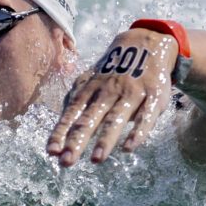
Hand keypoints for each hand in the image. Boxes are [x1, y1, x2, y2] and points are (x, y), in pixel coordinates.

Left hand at [47, 28, 178, 166]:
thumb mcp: (90, 82)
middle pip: (90, 119)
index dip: (61, 132)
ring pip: (116, 119)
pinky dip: (138, 131)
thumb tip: (58, 132)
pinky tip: (130, 147)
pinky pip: (146, 116)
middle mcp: (108, 91)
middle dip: (77, 141)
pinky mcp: (154, 96)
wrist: (145, 43)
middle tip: (67, 162)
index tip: (51, 152)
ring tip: (96, 160)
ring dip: (105, 140)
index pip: (72, 113)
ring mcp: (132, 93)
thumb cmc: (112, 72)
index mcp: (91, 89)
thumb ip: (76, 104)